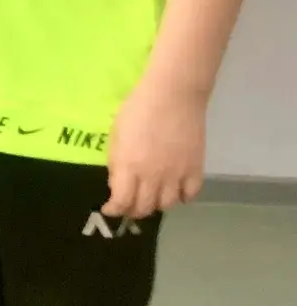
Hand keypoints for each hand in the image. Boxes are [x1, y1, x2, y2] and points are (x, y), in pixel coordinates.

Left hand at [104, 78, 206, 219]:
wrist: (173, 95)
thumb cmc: (138, 108)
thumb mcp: (116, 133)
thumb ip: (117, 161)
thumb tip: (118, 182)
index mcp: (129, 166)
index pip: (122, 201)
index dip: (114, 209)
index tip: (110, 209)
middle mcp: (153, 176)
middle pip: (144, 207)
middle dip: (133, 210)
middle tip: (129, 206)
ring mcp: (177, 175)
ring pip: (167, 205)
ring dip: (156, 204)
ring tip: (151, 197)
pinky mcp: (196, 169)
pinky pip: (190, 195)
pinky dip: (182, 197)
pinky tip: (176, 190)